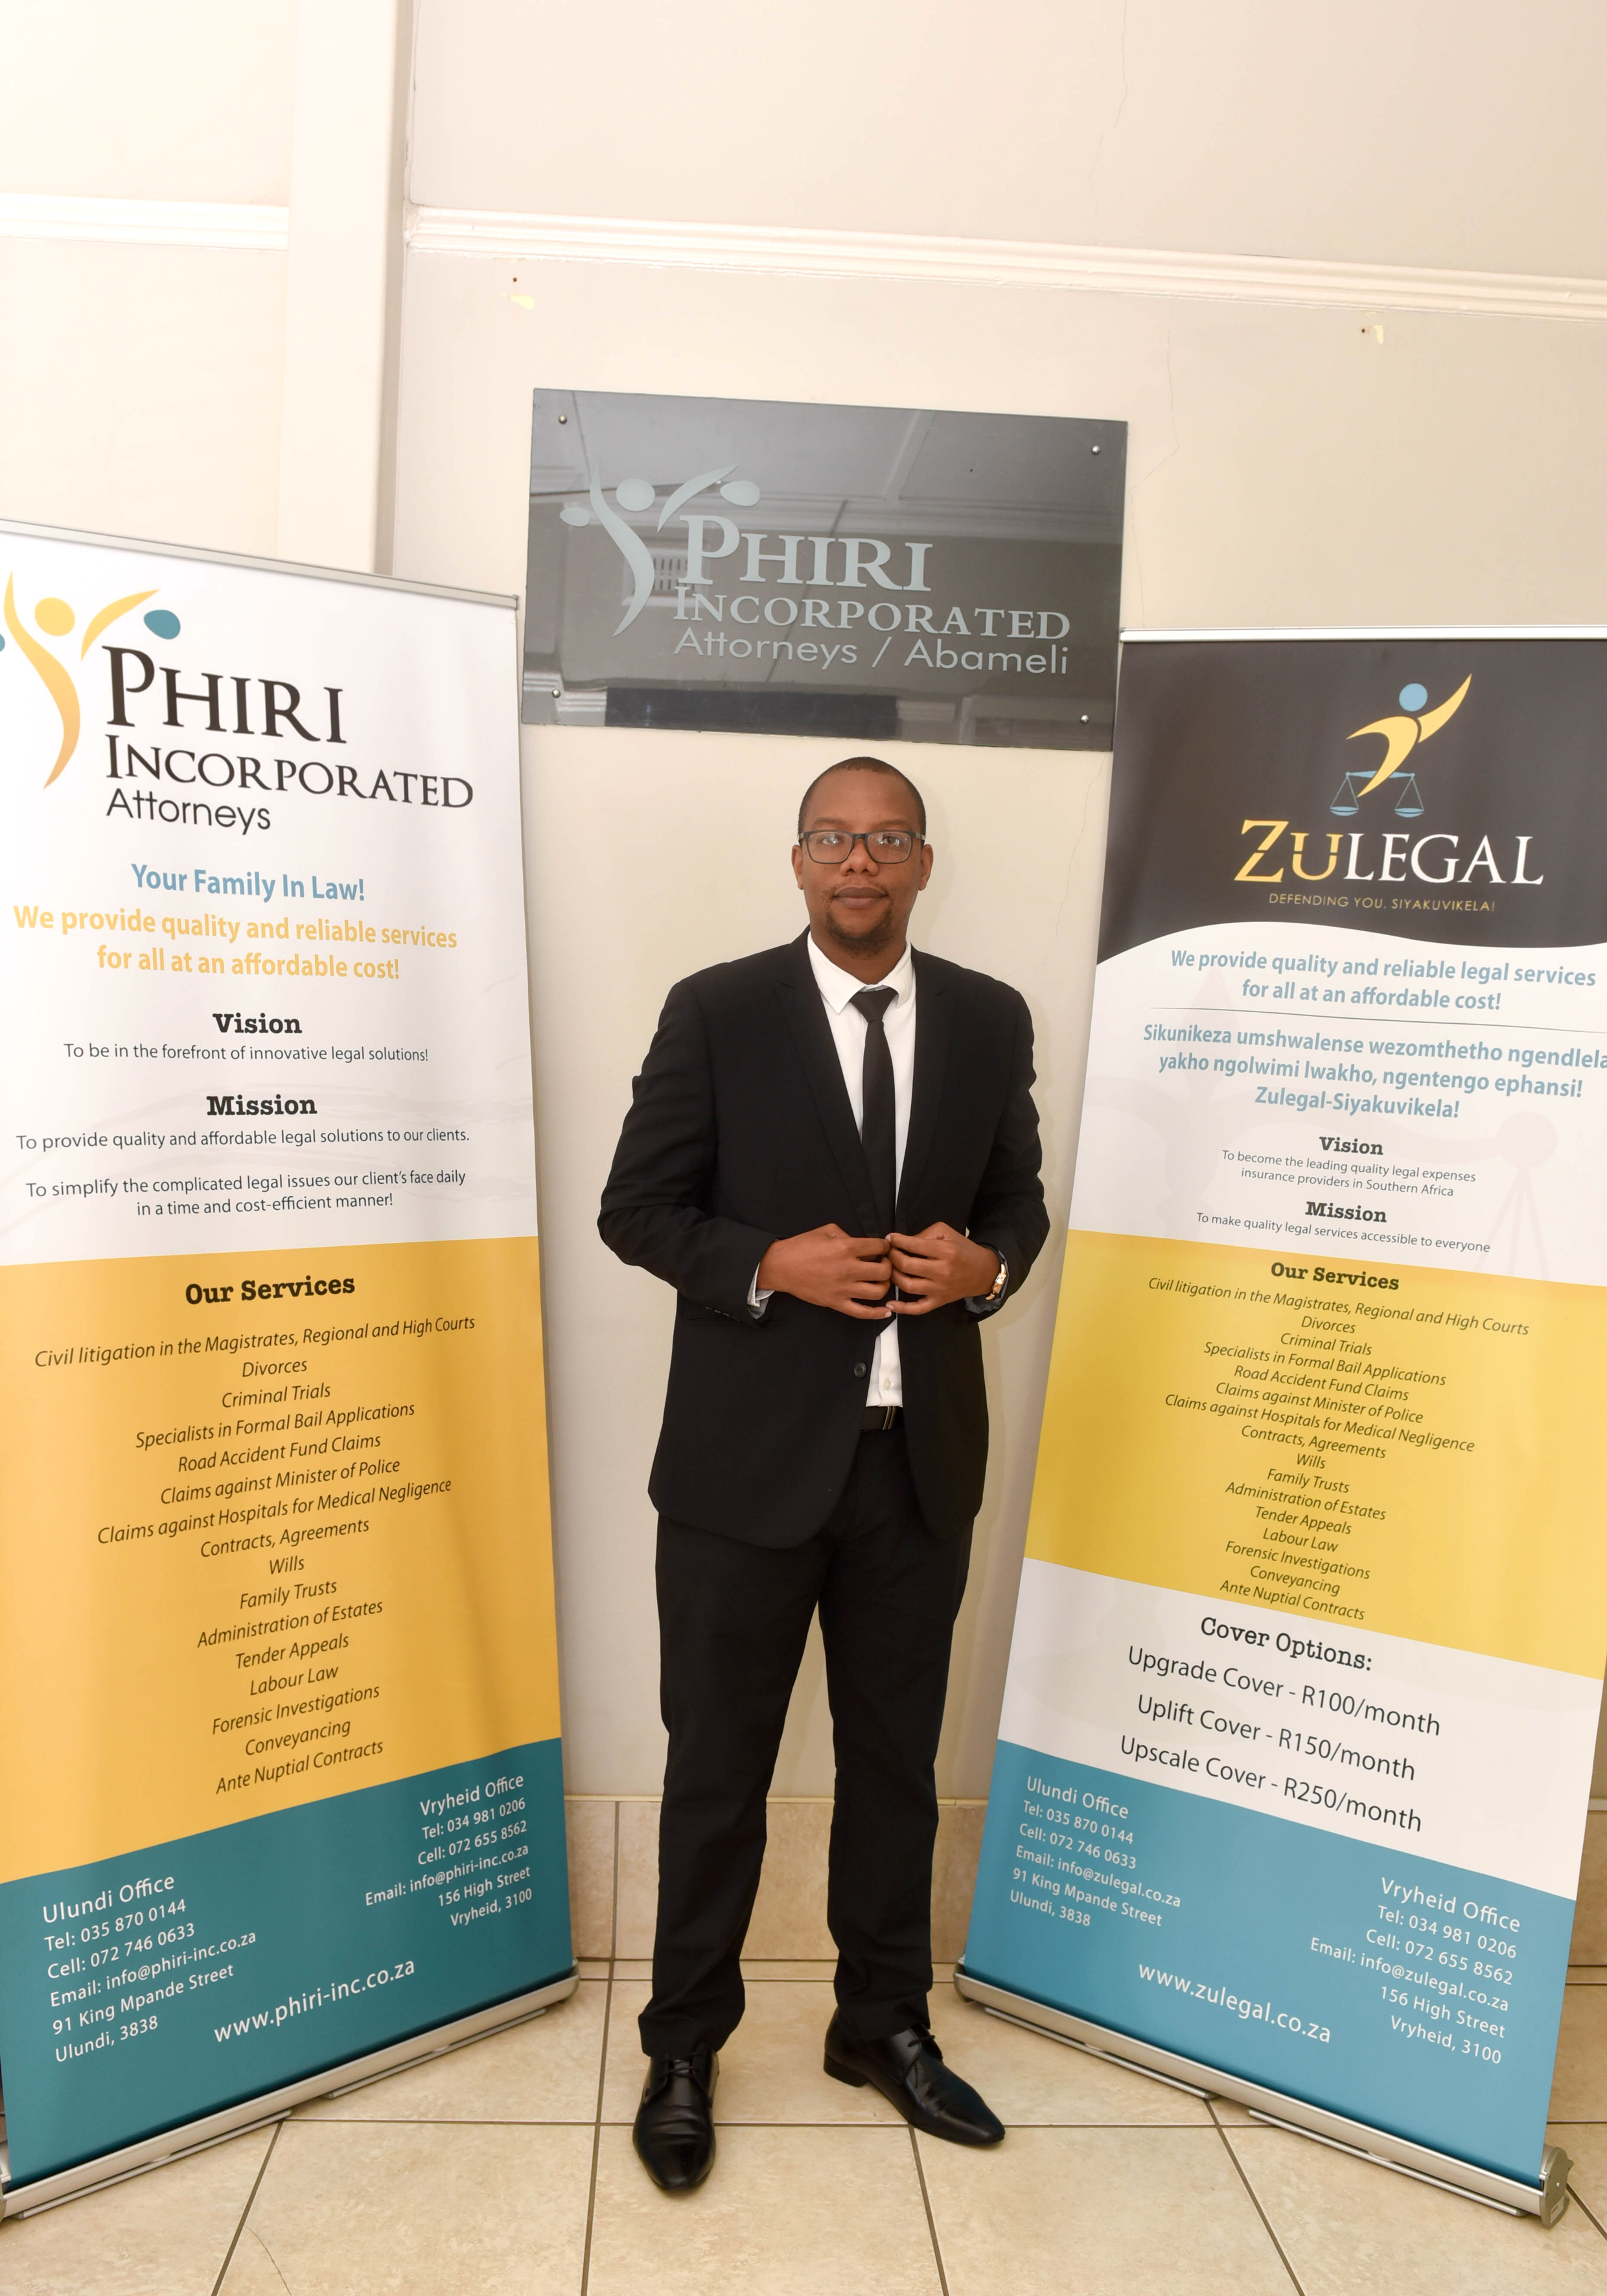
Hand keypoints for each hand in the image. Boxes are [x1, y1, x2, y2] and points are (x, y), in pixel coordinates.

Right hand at [757, 1224, 893, 1319]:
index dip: (884, 1246)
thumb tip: (864, 1246)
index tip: (882, 1248)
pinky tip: (886, 1310)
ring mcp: (842, 1289)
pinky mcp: (836, 1303)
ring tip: (879, 1280)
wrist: (781, 1266)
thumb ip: (848, 1235)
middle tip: (883, 1263)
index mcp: (846, 1248)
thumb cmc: (802, 1247)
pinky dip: (878, 1313)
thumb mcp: (827, 1231)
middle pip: (884, 1271)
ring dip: (884, 1285)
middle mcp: (847, 1269)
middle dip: (888, 1265)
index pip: (879, 1247)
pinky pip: (862, 1312)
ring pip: (878, 1292)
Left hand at [887, 1224, 999, 1315]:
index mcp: (945, 1251)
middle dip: (892, 1257)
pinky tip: (890, 1304)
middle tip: (888, 1253)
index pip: (913, 1246)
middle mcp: (942, 1271)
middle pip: (907, 1266)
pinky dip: (902, 1308)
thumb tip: (904, 1242)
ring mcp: (940, 1289)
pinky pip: (918, 1308)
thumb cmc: (964, 1250)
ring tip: (890, 1269)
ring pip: (908, 1285)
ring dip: (893, 1276)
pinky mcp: (939, 1301)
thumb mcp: (948, 1233)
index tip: (889, 1239)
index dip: (896, 1241)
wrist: (983, 1272)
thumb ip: (926, 1234)